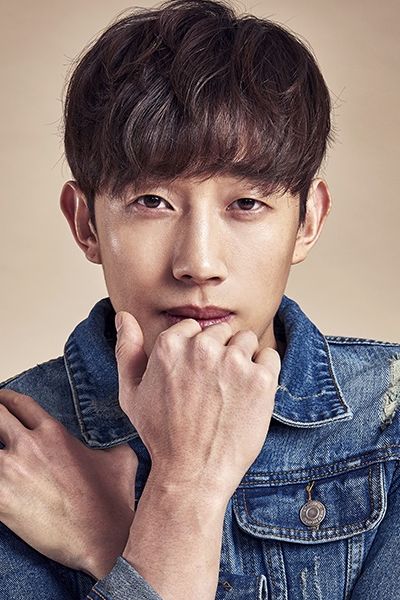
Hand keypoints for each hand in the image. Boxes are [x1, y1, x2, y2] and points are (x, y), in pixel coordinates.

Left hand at [0, 390, 137, 578]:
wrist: (101, 539)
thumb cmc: (112, 501)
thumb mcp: (122, 459)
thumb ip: (112, 442)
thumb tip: (114, 442)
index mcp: (54, 433)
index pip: (19, 403)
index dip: (5, 398)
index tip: (0, 401)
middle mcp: (29, 446)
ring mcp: (10, 473)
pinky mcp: (0, 502)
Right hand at [115, 311, 279, 500]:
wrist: (193, 473)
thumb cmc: (160, 434)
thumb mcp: (131, 392)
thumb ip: (127, 349)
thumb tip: (123, 316)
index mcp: (170, 344)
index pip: (194, 328)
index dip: (196, 353)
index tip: (196, 378)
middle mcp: (202, 347)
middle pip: (222, 332)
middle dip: (220, 353)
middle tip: (213, 389)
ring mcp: (233, 362)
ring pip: (247, 341)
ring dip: (243, 360)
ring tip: (231, 392)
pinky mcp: (261, 379)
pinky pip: (270, 357)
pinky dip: (265, 372)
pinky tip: (249, 396)